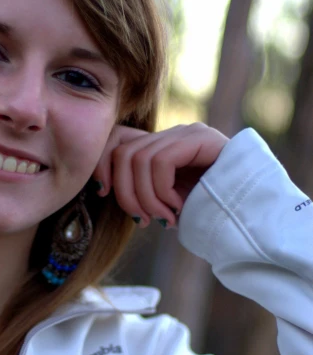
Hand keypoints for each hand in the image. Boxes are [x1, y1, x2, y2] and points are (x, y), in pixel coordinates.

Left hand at [93, 122, 228, 227]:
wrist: (251, 214)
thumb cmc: (207, 212)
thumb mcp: (167, 202)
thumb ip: (142, 190)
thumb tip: (104, 189)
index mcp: (161, 146)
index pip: (117, 142)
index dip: (102, 167)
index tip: (103, 195)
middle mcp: (172, 135)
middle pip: (124, 153)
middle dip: (127, 194)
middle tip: (143, 220)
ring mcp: (187, 133)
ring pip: (139, 160)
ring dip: (148, 198)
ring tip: (166, 218)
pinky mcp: (200, 139)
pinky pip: (161, 162)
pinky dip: (162, 191)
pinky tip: (177, 208)